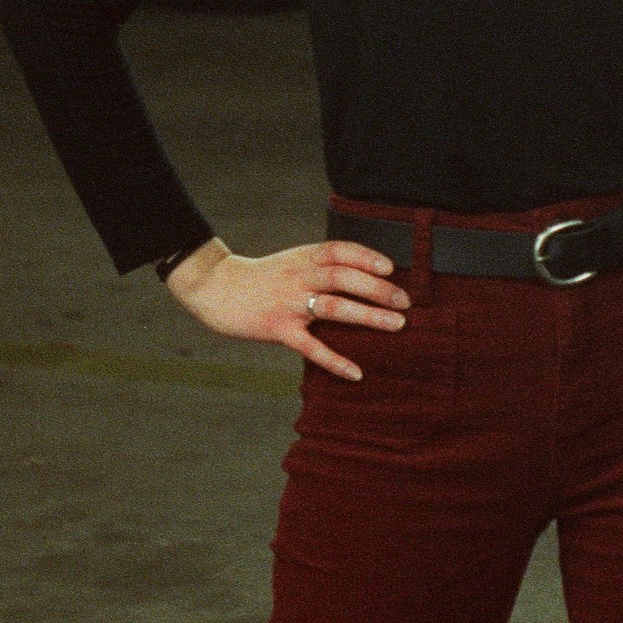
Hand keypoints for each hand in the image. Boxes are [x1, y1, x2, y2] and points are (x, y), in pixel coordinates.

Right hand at [166, 238, 409, 381]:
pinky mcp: (278, 329)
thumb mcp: (293, 261)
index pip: (341, 250)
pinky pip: (311, 347)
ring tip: (395, 325)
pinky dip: (335, 360)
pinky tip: (356, 372)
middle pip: (344, 277)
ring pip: (334, 307)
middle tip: (406, 301)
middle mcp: (299, 277)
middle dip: (379, 288)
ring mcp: (289, 303)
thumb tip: (366, 278)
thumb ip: (322, 266)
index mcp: (304, 257)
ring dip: (368, 316)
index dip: (368, 257)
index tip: (391, 267)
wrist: (216, 288)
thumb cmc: (263, 277)